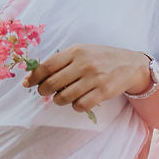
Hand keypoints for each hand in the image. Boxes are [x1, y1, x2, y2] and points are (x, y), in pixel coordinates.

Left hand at [23, 43, 150, 114]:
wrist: (130, 64)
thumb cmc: (101, 58)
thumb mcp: (82, 51)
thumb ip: (62, 60)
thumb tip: (36, 75)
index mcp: (76, 51)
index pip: (48, 66)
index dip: (34, 77)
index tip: (27, 83)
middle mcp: (84, 64)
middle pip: (53, 83)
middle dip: (44, 91)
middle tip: (44, 92)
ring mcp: (94, 78)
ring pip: (64, 97)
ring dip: (59, 100)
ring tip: (62, 97)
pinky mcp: (103, 92)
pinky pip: (80, 105)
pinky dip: (75, 106)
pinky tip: (78, 101)